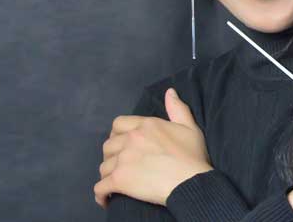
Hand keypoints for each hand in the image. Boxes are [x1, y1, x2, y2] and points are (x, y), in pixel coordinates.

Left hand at [94, 87, 212, 208]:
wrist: (191, 182)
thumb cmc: (192, 156)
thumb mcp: (190, 128)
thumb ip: (177, 108)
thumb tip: (169, 92)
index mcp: (145, 126)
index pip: (118, 124)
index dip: (117, 134)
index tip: (121, 143)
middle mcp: (130, 139)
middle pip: (108, 145)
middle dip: (111, 155)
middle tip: (119, 165)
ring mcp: (123, 159)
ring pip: (104, 166)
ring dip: (107, 174)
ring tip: (114, 183)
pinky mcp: (120, 179)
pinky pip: (101, 187)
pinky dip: (100, 194)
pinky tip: (104, 199)